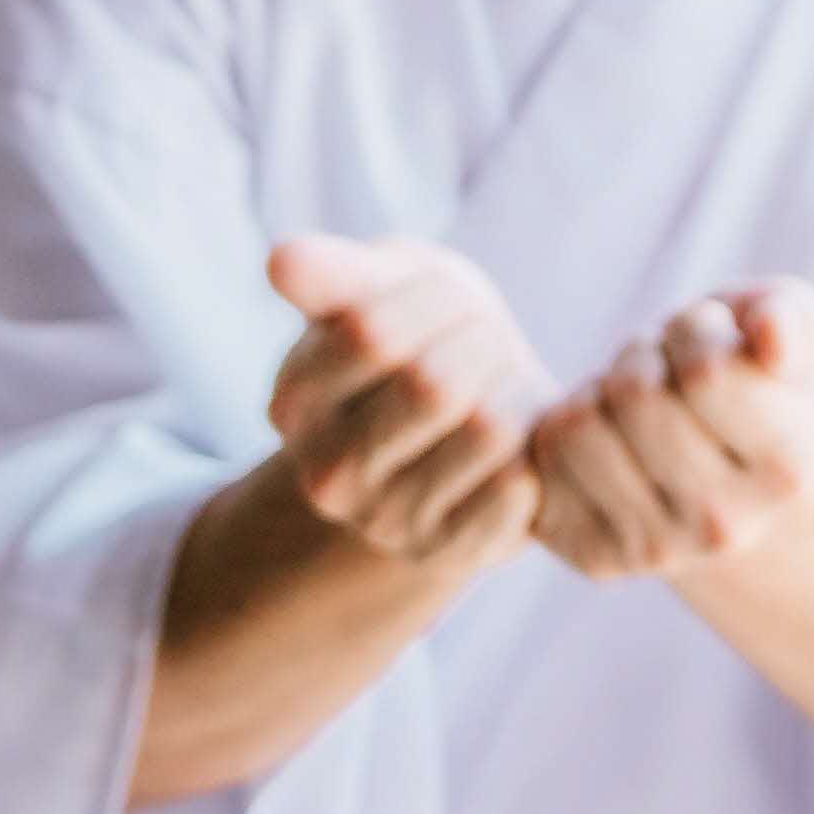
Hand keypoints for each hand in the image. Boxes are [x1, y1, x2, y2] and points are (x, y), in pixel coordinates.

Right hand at [263, 233, 543, 560]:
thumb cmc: (425, 335)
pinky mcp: (453, 553)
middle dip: (481, 344)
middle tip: (485, 345)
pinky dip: (534, 451)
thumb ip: (333, 274)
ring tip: (498, 392)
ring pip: (489, 432)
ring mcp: (389, 523)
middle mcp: (328, 476)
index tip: (449, 303)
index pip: (374, 333)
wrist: (481, 412)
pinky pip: (519, 486)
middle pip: (435, 386)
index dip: (436, 301)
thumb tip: (279, 260)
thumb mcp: (380, 287)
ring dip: (514, 394)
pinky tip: (516, 446)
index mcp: (295, 401)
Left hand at [527, 280, 813, 578]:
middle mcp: (725, 526)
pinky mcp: (596, 557)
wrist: (721, 473)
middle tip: (663, 370)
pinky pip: (541, 460)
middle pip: (637, 396)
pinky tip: (603, 440)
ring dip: (597, 389)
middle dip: (642, 356)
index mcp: (786, 469)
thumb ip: (794, 319)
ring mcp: (658, 550)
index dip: (696, 330)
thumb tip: (770, 337)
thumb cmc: (751, 379)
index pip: (706, 370)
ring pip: (580, 426)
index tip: (708, 340)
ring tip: (631, 403)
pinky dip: (563, 427)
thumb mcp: (791, 331)